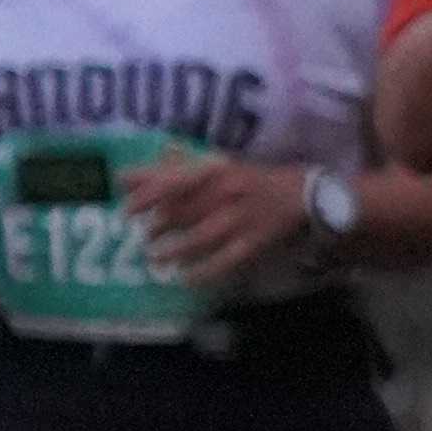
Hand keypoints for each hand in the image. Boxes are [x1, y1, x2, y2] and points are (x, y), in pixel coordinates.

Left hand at [133, 154, 321, 291]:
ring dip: (173, 250)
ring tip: (155, 257)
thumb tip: (160, 152)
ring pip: (199, 237)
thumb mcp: (224, 163)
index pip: (175, 179)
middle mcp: (226, 193)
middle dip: (157, 224)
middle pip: (182, 211)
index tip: (127, 203)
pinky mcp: (252, 242)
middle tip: (143, 233)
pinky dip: (203, 271)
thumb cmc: (257, 178)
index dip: (147, 191)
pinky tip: (186, 278)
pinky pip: (224, 260)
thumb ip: (191, 161)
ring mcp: (240, 220)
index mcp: (218, 170)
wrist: (305, 194)